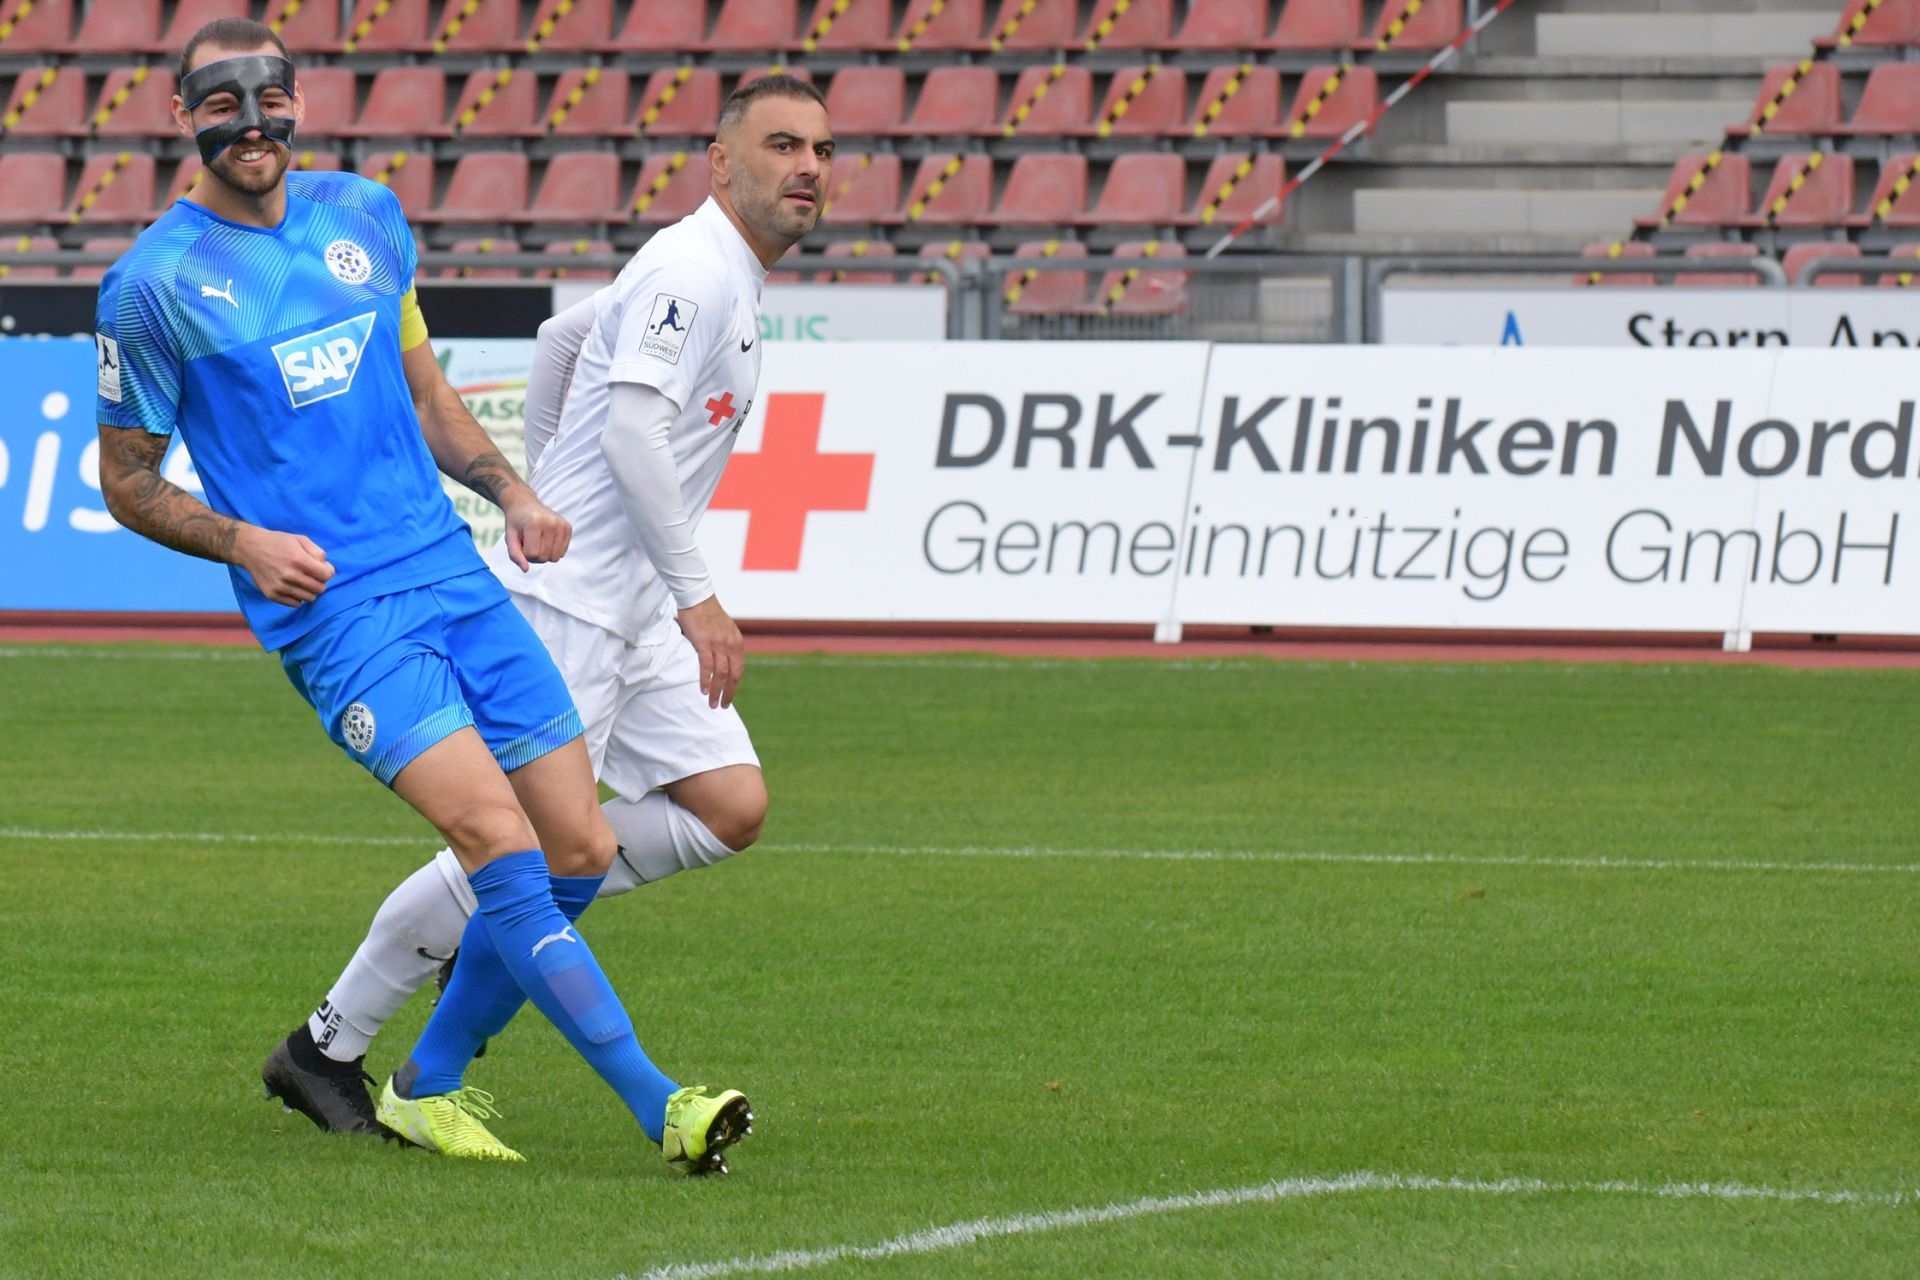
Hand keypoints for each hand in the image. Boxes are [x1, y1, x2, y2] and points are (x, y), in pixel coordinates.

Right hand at [235, 527, 333, 606]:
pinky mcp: (272, 595)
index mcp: (298, 560)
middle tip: (313, 574)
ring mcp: (280, 587)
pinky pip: (296, 603)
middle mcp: (289, 575)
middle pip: (320, 588)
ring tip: (303, 580)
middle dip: (321, 581)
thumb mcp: (301, 539)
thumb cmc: (279, 543)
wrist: (250, 549)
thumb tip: (326, 568)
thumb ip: (318, 553)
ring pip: (309, 598)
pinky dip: (298, 596)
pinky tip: (293, 586)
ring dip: (310, 590)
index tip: (323, 567)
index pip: (326, 575)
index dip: (328, 571)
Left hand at [501, 488, 571, 570]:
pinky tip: (547, 539)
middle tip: (529, 542)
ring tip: (538, 541)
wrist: (525, 504)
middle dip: (535, 555)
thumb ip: (515, 554)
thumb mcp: (509, 537)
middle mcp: (551, 522)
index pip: (532, 554)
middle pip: (544, 557)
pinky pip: (562, 552)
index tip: (522, 542)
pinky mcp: (568, 527)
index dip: (524, 553)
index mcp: (534, 522)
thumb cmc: (516, 522)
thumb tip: (526, 570)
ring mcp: (561, 524)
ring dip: (545, 554)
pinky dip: (553, 550)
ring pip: (555, 557)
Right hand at [676, 595, 743, 709]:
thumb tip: (720, 660)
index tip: (729, 695)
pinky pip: (707, 666)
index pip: (739, 669)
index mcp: (736, 643)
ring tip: (712, 703)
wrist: (697, 597)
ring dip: (717, 691)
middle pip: (733, 675)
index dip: (735, 685)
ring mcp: (718, 644)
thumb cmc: (707, 614)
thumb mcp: (723, 630)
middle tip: (722, 706)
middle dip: (729, 693)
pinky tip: (703, 690)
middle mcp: (731, 645)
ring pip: (721, 674)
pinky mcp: (705, 642)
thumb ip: (724, 645)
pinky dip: (706, 679)